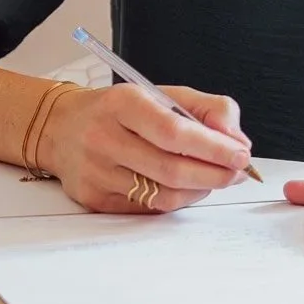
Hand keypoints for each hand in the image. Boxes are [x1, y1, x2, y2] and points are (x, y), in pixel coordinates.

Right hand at [38, 82, 252, 214]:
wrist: (61, 127)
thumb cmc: (121, 110)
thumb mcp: (164, 94)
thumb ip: (209, 110)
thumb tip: (237, 141)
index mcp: (123, 103)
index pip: (174, 132)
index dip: (213, 147)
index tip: (241, 154)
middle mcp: (104, 138)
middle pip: (171, 169)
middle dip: (215, 174)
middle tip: (237, 172)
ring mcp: (96, 172)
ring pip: (163, 195)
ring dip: (199, 190)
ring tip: (214, 178)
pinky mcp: (94, 199)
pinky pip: (148, 209)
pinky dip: (177, 200)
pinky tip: (186, 187)